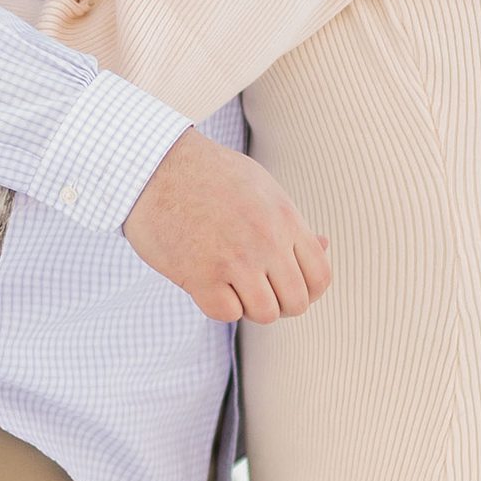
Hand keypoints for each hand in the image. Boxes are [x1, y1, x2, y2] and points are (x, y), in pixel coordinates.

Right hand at [124, 129, 331, 323]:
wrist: (155, 166)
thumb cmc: (209, 174)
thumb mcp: (261, 187)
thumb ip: (291, 221)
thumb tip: (325, 244)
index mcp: (285, 218)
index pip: (320, 277)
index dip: (308, 290)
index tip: (286, 285)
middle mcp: (266, 241)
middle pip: (296, 302)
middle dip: (279, 303)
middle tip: (256, 288)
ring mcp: (235, 260)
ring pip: (265, 314)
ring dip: (249, 306)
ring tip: (231, 285)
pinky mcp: (201, 276)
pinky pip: (227, 314)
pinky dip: (219, 305)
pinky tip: (208, 283)